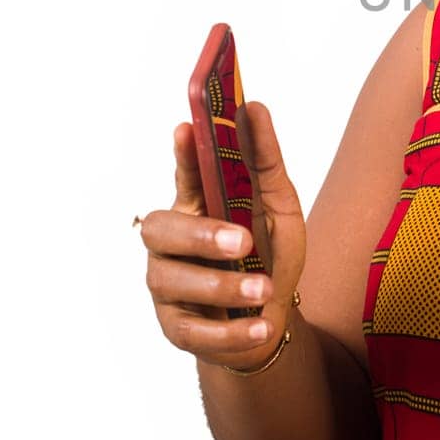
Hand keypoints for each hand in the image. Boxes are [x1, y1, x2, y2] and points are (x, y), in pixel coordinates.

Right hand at [140, 101, 307, 370]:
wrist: (271, 319)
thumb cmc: (269, 256)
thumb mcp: (279, 208)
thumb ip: (266, 162)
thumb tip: (254, 108)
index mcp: (195, 206)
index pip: (181, 175)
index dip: (181, 154)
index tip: (187, 129)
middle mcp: (169, 244)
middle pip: (159, 230)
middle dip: (199, 235)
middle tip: (242, 242)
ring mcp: (166, 286)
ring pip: (173, 281)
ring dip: (221, 287)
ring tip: (264, 290)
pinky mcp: (175, 328)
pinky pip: (194, 332)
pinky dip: (231, 331)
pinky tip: (261, 326)